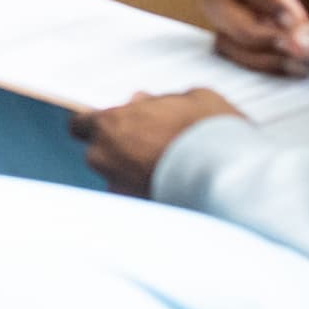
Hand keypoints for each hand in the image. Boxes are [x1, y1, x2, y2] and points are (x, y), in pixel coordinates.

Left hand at [71, 89, 240, 194]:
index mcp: (109, 124)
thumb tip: (144, 101)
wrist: (229, 175)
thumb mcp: (188, 97)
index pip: (79, 125)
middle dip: (119, 148)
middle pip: (99, 152)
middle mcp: (106, 159)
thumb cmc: (208, 129)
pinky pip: (138, 197)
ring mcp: (121, 189)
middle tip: (150, 141)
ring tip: (167, 165)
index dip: (98, 124)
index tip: (117, 123)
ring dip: (133, 171)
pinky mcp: (142, 211)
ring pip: (118, 177)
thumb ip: (157, 100)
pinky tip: (175, 185)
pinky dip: (149, 191)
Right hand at [205, 0, 308, 75]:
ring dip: (260, 56)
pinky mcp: (269, 45)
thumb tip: (300, 44)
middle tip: (291, 44)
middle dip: (250, 31)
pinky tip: (301, 68)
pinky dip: (267, 69)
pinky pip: (243, 59)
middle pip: (218, 3)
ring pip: (226, 36)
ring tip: (305, 60)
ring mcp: (262, 17)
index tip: (293, 20)